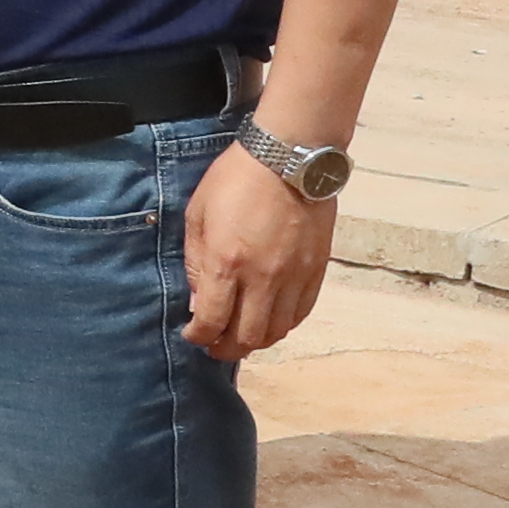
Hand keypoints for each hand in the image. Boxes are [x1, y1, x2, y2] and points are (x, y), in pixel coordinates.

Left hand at [178, 145, 334, 359]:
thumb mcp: (197, 216)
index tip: (192, 334)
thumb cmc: (234, 180)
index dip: (199, 336)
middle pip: (247, 337)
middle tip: (214, 345)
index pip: (212, 322)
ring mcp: (293, 277)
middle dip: (226, 349)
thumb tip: (199, 302)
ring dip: (256, 341)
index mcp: (227, 263)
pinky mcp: (316, 271)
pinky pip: (301, 313)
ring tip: (241, 335)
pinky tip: (270, 320)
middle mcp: (263, 278)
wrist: (289, 158)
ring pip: (277, 331)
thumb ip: (196, 263)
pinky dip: (284, 325)